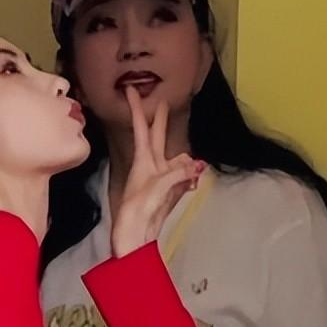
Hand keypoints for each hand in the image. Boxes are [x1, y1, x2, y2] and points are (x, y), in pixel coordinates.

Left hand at [111, 86, 204, 257]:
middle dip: (160, 119)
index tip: (129, 89)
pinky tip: (192, 185)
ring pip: (180, 160)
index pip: (141, 128)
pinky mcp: (170, 191)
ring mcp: (161, 178)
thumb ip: (179, 173)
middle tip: (161, 100)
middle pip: (157, 136)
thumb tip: (198, 166)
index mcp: (142, 160)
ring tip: (189, 178)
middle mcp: (151, 165)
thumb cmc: (139, 209)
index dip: (137, 108)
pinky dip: (191, 179)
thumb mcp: (159, 186)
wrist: (135, 237)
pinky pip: (186, 178)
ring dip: (187, 164)